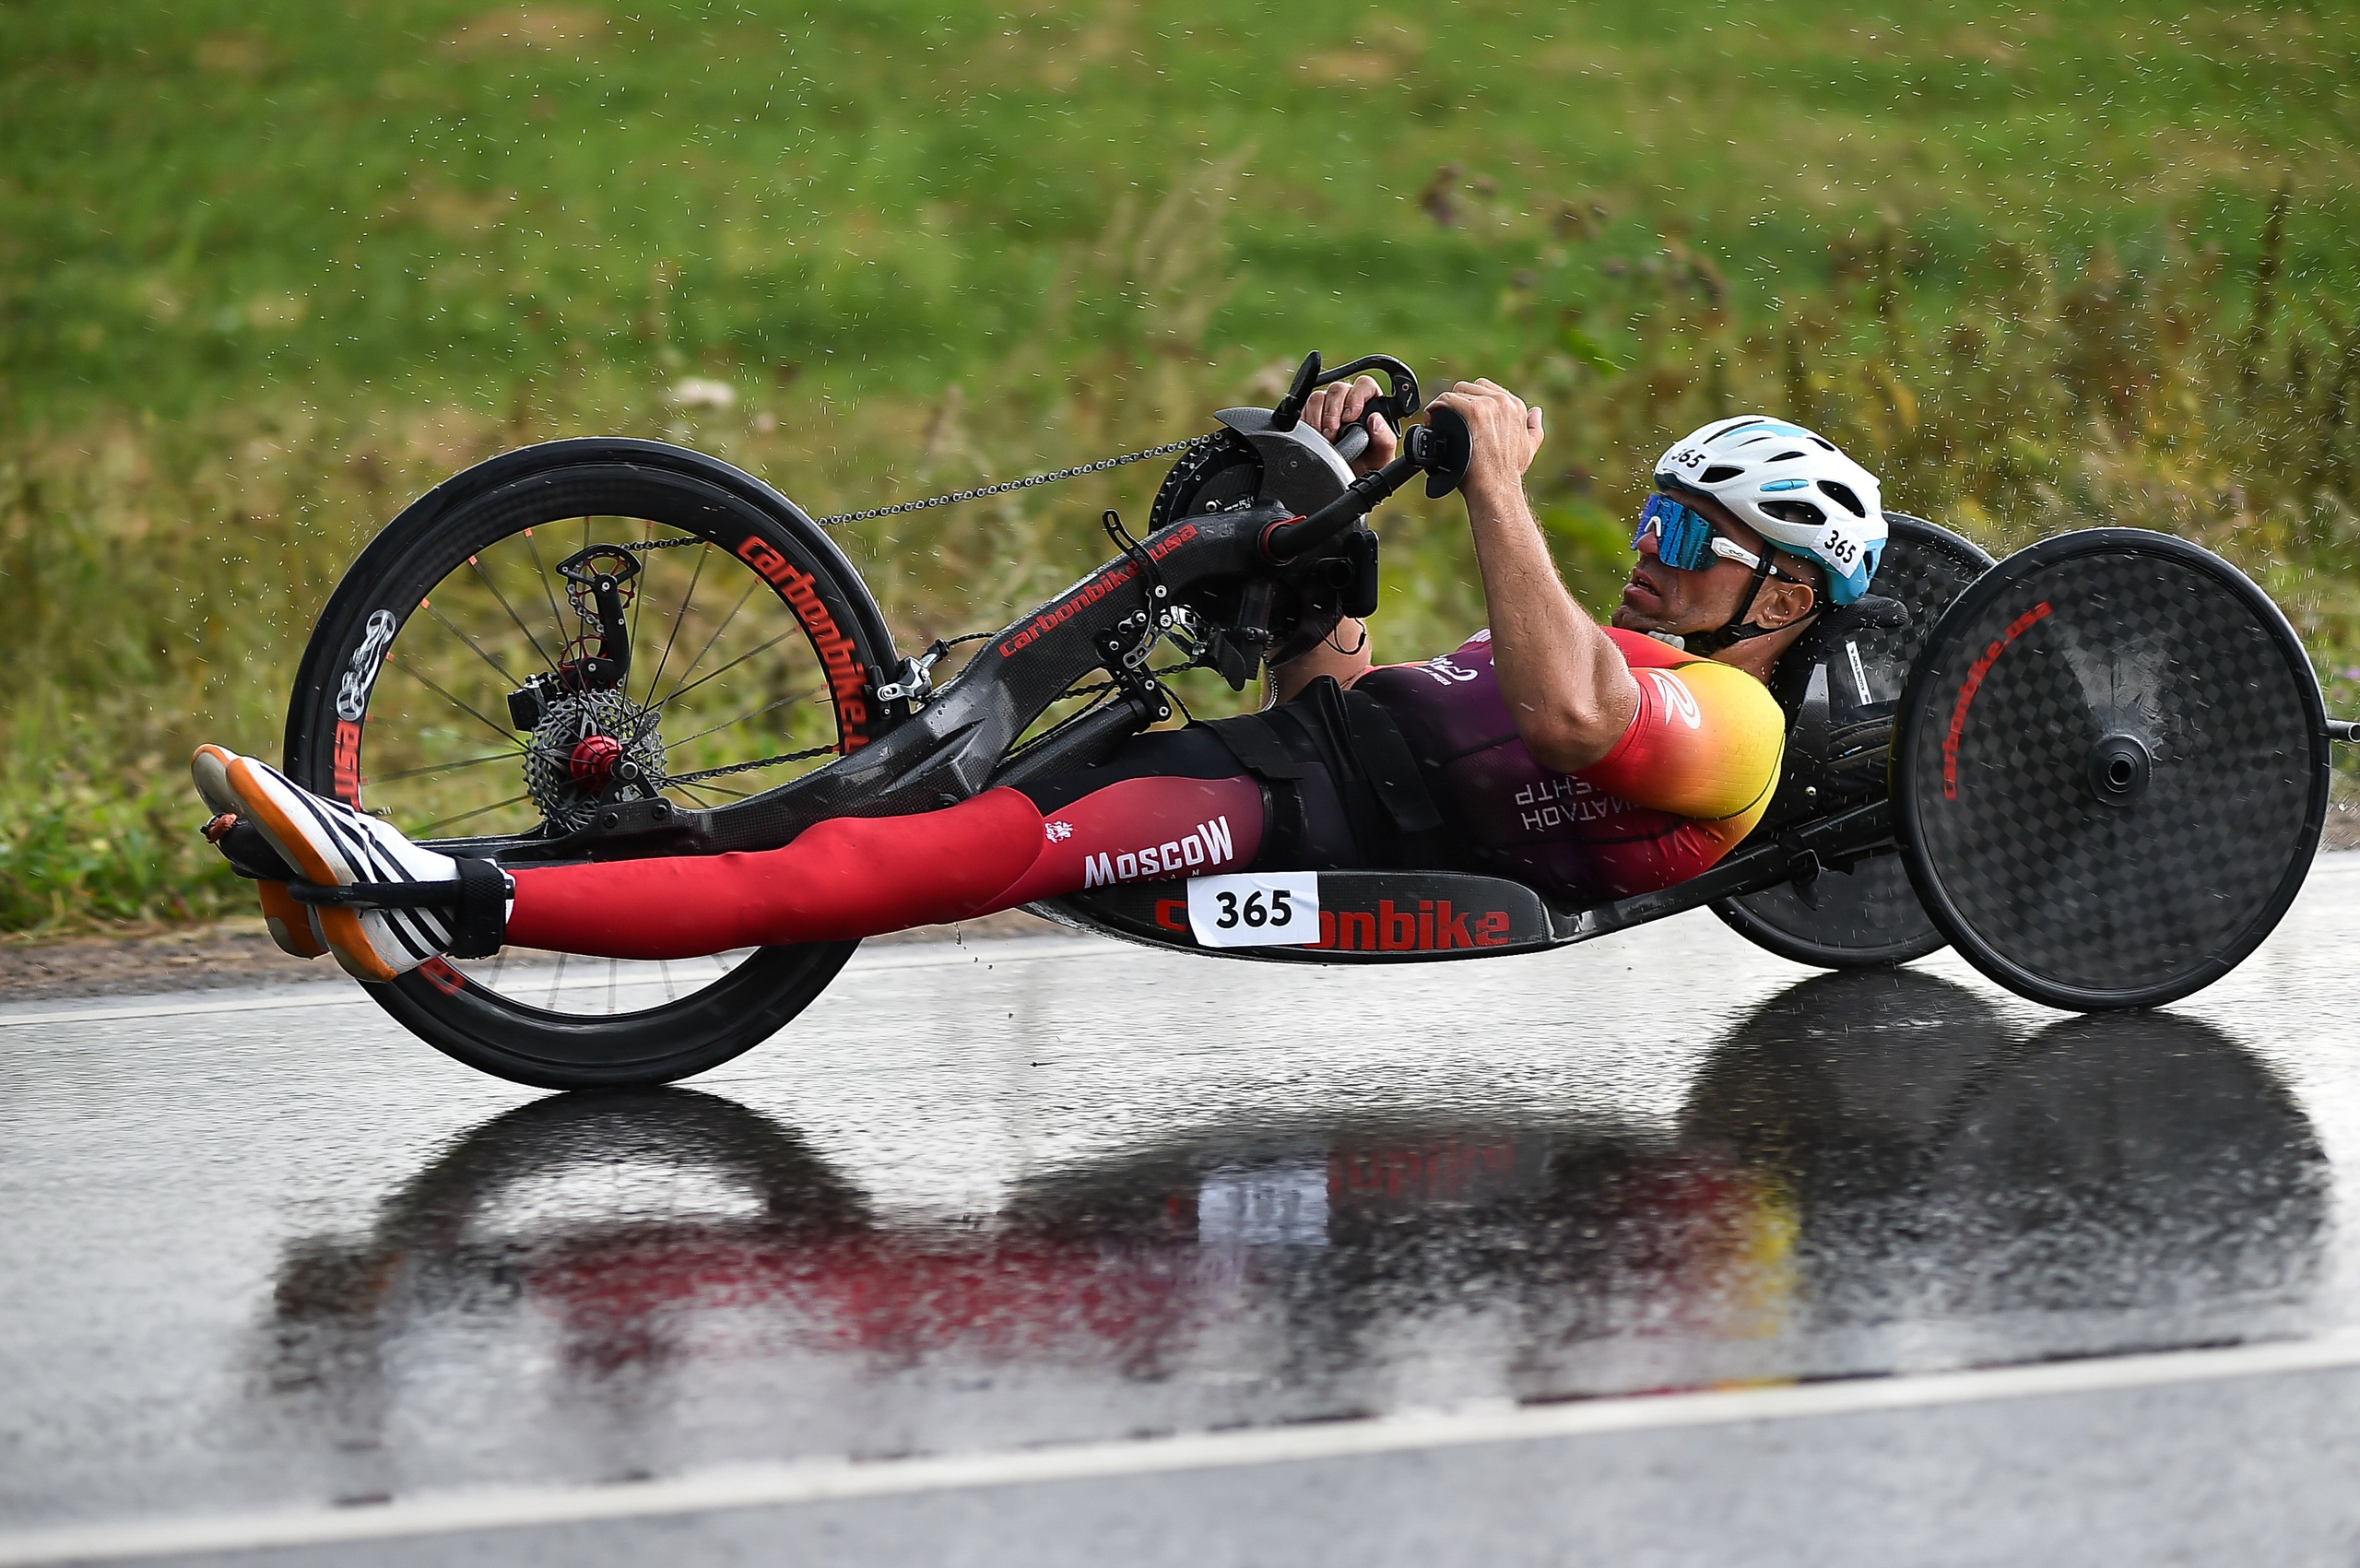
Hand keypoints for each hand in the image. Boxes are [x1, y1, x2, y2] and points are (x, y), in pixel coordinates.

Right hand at [1301, 374, 1397, 475]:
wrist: (1349, 480)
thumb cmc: (1369, 466)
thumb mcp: (1383, 456)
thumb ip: (1385, 438)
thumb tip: (1375, 420)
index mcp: (1372, 405)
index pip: (1364, 385)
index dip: (1356, 395)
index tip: (1351, 416)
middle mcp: (1349, 402)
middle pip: (1338, 388)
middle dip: (1333, 411)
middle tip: (1334, 433)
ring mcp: (1330, 408)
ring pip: (1320, 396)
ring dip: (1320, 416)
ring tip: (1326, 437)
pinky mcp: (1313, 416)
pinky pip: (1306, 407)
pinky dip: (1309, 421)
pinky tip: (1316, 435)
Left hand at [1430, 379, 1543, 503]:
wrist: (1496, 486)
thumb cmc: (1507, 472)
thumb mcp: (1529, 448)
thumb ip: (1533, 428)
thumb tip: (1536, 412)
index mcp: (1516, 406)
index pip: (1487, 390)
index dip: (1472, 401)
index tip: (1462, 416)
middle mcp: (1504, 401)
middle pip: (1471, 388)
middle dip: (1458, 402)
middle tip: (1448, 418)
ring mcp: (1488, 405)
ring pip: (1458, 392)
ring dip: (1447, 405)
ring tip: (1438, 420)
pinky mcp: (1473, 411)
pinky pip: (1447, 399)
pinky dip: (1436, 408)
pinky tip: (1433, 418)